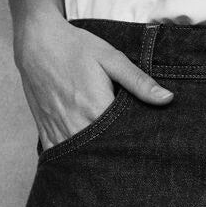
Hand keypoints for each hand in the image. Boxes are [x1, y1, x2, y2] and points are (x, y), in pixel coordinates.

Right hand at [14, 4, 172, 149]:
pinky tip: (84, 161)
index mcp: (96, 109)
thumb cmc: (76, 47)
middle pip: (103, 154)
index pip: (123, 140)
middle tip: (130, 159)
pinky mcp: (45, 132)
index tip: (145, 148)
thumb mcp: (111, 59)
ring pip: (81, 159)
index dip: (136, 146)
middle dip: (117, 157)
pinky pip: (60, 157)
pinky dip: (72, 161)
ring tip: (110, 164)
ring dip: (95, 162)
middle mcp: (76, 125)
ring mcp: (58, 131)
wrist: (37, 42)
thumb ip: (139, 82)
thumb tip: (167, 99)